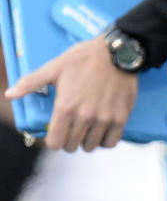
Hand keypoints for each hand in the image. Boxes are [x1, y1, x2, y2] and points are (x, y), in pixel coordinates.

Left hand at [5, 36, 137, 150]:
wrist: (117, 53)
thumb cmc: (84, 58)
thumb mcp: (54, 68)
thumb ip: (31, 83)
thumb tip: (9, 95)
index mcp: (65, 106)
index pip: (55, 142)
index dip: (53, 140)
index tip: (57, 134)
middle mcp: (85, 116)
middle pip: (72, 146)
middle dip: (69, 141)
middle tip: (72, 130)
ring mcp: (104, 118)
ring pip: (92, 146)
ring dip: (87, 141)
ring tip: (87, 130)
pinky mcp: (121, 118)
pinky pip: (111, 142)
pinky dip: (105, 140)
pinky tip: (102, 132)